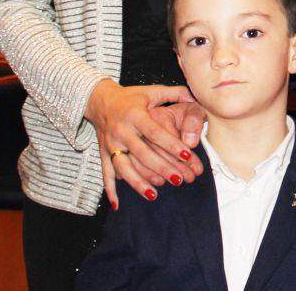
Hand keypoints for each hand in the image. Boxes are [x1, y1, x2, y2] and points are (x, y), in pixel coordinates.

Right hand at [85, 80, 205, 207]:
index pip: (156, 132)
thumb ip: (174, 93)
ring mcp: (110, 144)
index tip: (188, 155)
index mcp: (135, 114)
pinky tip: (118, 205)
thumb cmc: (131, 97)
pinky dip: (111, 190)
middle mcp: (121, 130)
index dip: (171, 145)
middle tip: (180, 179)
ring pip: (124, 167)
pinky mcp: (102, 153)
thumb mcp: (152, 91)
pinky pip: (106, 174)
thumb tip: (195, 96)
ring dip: (138, 183)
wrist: (99, 99)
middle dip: (161, 167)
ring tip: (154, 195)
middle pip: (142, 153)